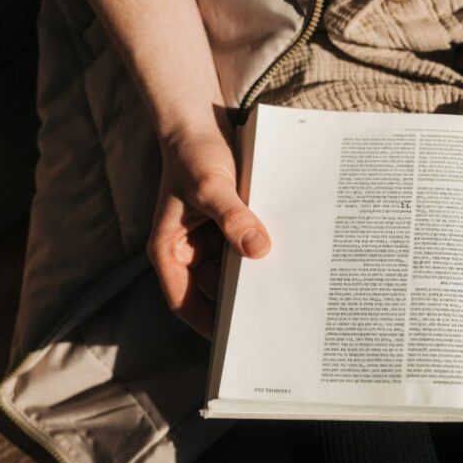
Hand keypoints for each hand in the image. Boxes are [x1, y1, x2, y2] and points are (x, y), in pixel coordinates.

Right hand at [147, 124, 270, 337]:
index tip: (240, 341)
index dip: (210, 326)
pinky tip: (292, 259)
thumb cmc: (193, 154)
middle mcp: (190, 252)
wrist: (200, 121)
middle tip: (277, 321)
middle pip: (216, 291)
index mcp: (170, 252)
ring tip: (290, 294)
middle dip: (242, 303)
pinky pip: (249, 248)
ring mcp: (211, 240)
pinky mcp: (231, 226)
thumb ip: (234, 217)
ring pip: (236, 271)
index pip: (186, 303)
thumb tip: (259, 250)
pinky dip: (265, 253)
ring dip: (258, 276)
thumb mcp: (211, 186)